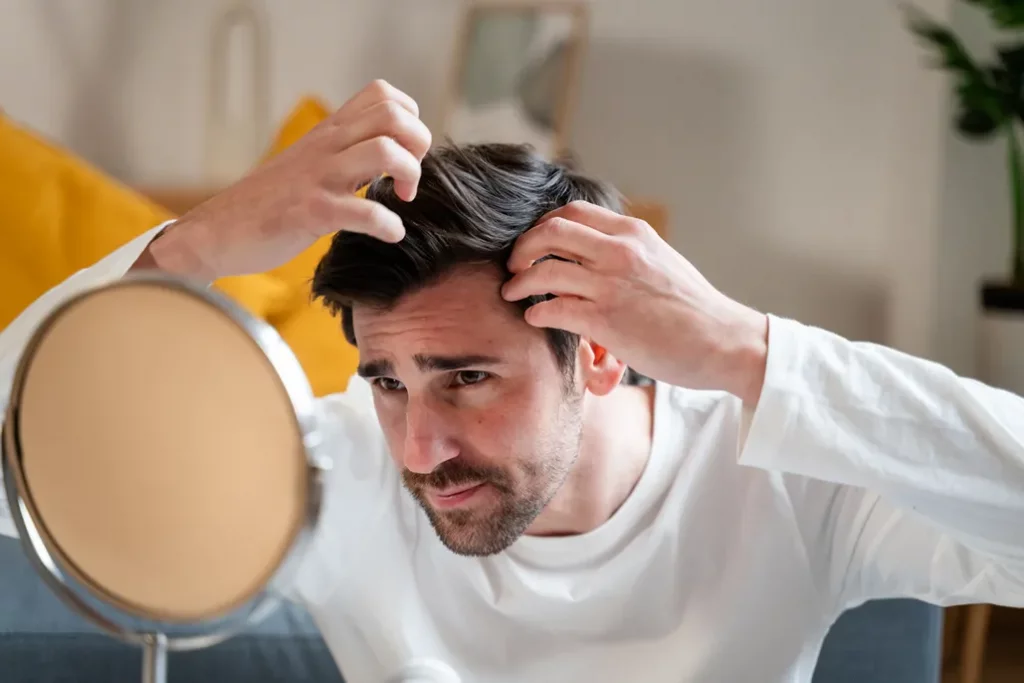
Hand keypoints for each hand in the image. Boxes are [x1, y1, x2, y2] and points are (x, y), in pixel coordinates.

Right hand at [145, 80, 431, 280]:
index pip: (383, 94)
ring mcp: (318, 177)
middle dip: (418, 145)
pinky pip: (365, 212)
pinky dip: (388, 226)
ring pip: (385, 152)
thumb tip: (392, 156)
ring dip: (409, 176)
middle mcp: (326, 146)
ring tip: (401, 200)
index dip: (409, 118)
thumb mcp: (310, 164)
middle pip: (393, 116)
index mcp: (328, 132)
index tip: (405, 152)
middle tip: (408, 178)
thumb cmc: (270, 203)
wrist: (218, 232)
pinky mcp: (311, 212)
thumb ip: (346, 153)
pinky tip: (388, 235)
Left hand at [501, 201, 768, 404]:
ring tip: (513, 293)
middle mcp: (620, 252)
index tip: (533, 244)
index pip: (572, 212)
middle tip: (513, 266)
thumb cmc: (694, 309)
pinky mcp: (606, 321)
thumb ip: (628, 251)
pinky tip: (536, 318)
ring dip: (519, 282)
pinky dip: (536, 312)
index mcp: (634, 233)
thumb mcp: (662, 260)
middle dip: (521, 249)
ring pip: (543, 270)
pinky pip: (553, 308)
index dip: (542, 226)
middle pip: (549, 232)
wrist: (725, 342)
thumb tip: (594, 252)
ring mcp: (611, 285)